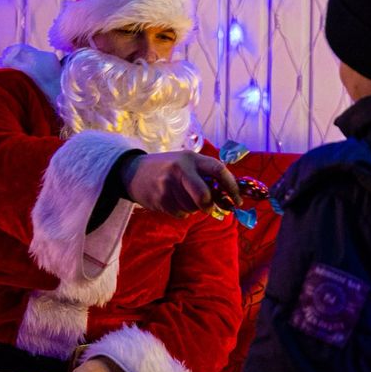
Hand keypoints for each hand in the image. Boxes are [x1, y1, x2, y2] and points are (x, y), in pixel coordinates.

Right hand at [121, 151, 241, 217]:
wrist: (133, 172)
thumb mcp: (184, 162)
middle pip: (204, 195)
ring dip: (193, 208)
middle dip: (209, 205)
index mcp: (191, 158)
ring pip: (193, 207)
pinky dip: (181, 212)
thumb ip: (204, 174)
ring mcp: (169, 185)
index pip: (218, 170)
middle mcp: (180, 169)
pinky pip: (181, 213)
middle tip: (208, 207)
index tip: (237, 200)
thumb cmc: (167, 168)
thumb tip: (228, 196)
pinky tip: (171, 201)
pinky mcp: (161, 199)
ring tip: (181, 196)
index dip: (231, 187)